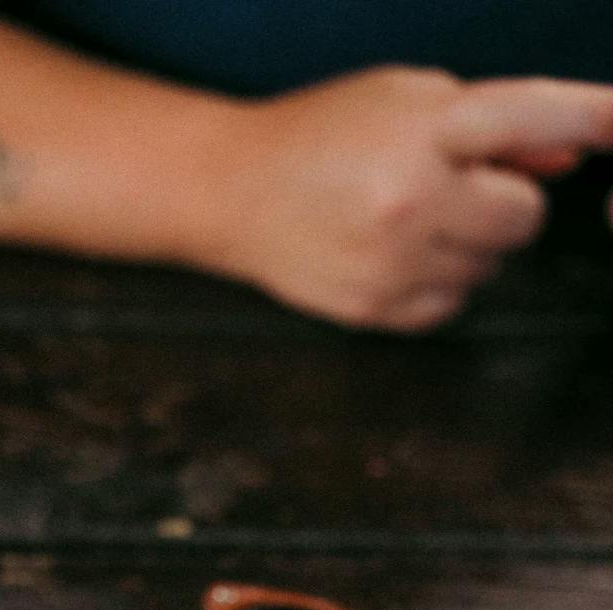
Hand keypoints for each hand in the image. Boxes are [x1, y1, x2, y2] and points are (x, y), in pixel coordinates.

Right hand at [198, 68, 612, 330]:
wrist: (233, 192)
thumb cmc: (320, 136)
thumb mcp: (402, 98)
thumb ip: (491, 125)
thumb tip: (566, 153)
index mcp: (423, 128)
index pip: (529, 116)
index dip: (589, 116)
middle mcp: (412, 196)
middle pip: (522, 216)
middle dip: (500, 203)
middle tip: (451, 188)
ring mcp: (394, 261)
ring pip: (489, 267)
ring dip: (466, 247)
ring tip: (407, 222)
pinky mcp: (378, 309)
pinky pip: (451, 306)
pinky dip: (435, 284)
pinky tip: (391, 257)